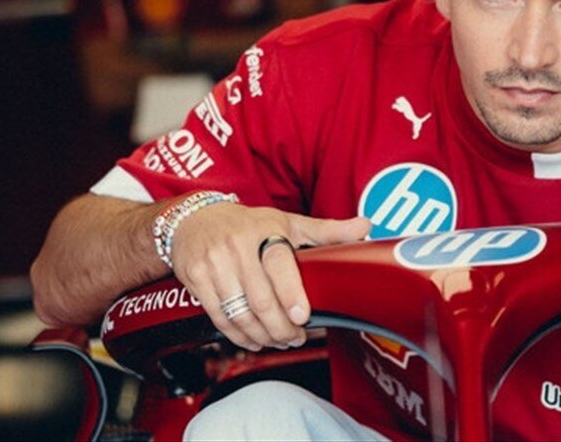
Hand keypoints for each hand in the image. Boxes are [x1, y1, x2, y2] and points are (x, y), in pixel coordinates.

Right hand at [167, 198, 368, 350]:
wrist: (194, 219)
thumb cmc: (249, 223)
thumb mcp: (288, 221)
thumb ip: (327, 230)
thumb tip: (366, 226)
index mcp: (265, 229)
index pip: (278, 263)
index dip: (290, 292)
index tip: (302, 316)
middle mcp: (237, 245)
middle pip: (260, 297)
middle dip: (281, 327)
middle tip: (295, 338)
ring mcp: (214, 262)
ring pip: (240, 312)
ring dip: (262, 335)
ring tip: (279, 342)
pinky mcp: (195, 278)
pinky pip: (218, 316)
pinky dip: (238, 335)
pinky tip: (253, 340)